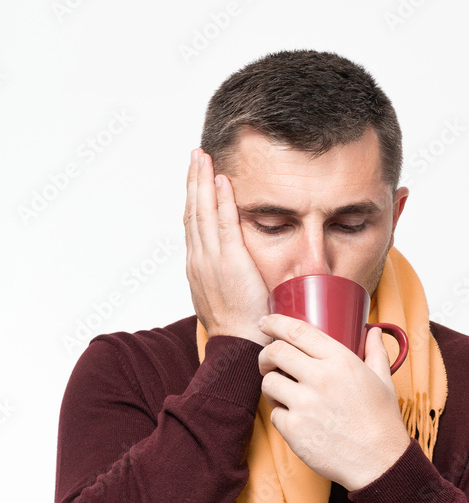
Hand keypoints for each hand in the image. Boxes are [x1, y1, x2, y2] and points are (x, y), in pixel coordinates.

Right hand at [183, 148, 272, 346]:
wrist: (238, 346)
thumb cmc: (239, 329)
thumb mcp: (226, 299)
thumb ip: (229, 282)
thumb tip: (241, 275)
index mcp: (197, 268)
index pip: (193, 226)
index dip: (193, 200)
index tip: (196, 180)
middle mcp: (199, 260)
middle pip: (192, 211)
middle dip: (193, 181)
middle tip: (195, 156)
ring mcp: (211, 260)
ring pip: (202, 212)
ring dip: (202, 181)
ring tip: (202, 157)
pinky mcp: (229, 261)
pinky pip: (224, 223)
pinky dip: (221, 200)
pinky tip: (221, 180)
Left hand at [257, 314, 410, 489]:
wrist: (379, 462)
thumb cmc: (382, 421)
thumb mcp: (383, 380)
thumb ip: (375, 352)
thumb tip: (372, 331)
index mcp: (340, 360)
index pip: (297, 331)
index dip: (275, 323)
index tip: (265, 323)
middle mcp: (320, 378)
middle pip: (275, 352)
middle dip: (266, 355)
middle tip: (269, 363)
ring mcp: (305, 404)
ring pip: (268, 382)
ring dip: (271, 386)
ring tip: (284, 394)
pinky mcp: (294, 429)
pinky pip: (274, 413)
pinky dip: (281, 415)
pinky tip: (296, 419)